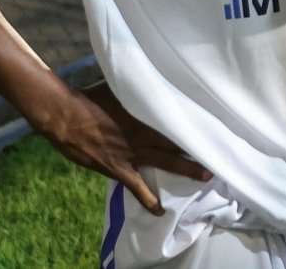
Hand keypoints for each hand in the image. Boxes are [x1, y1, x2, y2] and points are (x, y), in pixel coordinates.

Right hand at [41, 83, 209, 216]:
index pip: (176, 119)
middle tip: (220, 151)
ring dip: (186, 169)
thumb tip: (152, 74)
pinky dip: (148, 200)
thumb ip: (137, 88)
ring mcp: (132, 153)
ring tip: (206, 176)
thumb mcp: (118, 87)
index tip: (213, 124)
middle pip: (177, 141)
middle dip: (198, 147)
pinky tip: (159, 211)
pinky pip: (137, 187)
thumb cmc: (90, 98)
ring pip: (165, 162)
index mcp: (145, 113)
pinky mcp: (118, 168)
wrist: (65, 117)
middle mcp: (144, 134)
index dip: (194, 123)